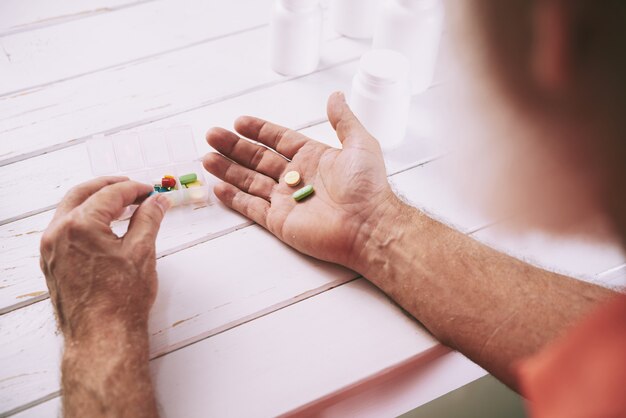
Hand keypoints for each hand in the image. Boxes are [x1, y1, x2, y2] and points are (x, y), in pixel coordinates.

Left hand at [40, 177, 169, 340]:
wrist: (102, 337)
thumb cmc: (120, 301)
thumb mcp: (142, 252)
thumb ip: (149, 219)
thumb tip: (157, 202)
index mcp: (79, 225)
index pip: (110, 194)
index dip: (134, 189)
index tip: (149, 191)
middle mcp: (58, 233)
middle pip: (83, 194)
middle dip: (109, 187)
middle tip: (132, 188)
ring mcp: (51, 249)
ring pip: (70, 210)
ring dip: (95, 202)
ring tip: (121, 206)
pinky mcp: (51, 263)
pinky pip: (65, 230)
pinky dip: (85, 220)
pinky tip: (104, 227)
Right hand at [203, 92, 398, 269]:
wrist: (369, 225)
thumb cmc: (367, 185)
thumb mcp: (360, 143)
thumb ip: (343, 120)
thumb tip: (335, 95)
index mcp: (312, 157)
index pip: (278, 140)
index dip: (258, 130)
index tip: (238, 121)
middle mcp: (297, 177)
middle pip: (258, 159)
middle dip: (234, 147)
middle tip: (211, 135)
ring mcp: (286, 200)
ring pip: (250, 181)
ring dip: (228, 170)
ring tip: (206, 158)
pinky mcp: (280, 222)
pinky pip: (252, 208)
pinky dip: (235, 198)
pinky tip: (218, 187)